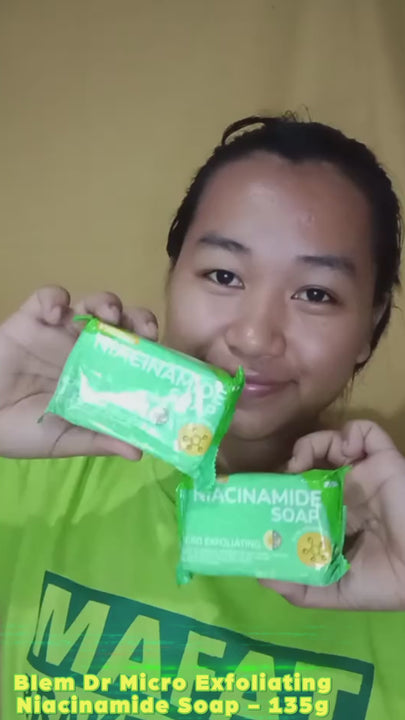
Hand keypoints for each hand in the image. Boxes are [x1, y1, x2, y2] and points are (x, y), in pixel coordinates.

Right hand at [0, 286, 157, 459]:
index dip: (150, 348)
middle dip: (136, 319)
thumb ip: (97, 440)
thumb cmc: (23, 430)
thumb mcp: (64, 440)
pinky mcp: (31, 319)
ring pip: (92, 303)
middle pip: (122, 322)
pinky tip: (55, 316)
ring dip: (105, 303)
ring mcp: (59, 332)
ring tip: (107, 316)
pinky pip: (48, 296)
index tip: (160, 354)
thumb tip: (138, 453)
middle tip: (139, 330)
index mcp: (99, 375)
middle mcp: (85, 349)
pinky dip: (55, 298)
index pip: (134, 353)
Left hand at [260, 420, 404, 609]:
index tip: (263, 497)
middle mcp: (347, 493)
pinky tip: (342, 452)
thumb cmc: (386, 582)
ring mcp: (364, 474)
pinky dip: (350, 432)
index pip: (303, 497)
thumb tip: (261, 575)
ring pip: (330, 443)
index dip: (283, 493)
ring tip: (299, 463)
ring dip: (308, 445)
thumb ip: (301, 588)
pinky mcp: (383, 459)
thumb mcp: (337, 592)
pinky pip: (365, 431)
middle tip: (277, 479)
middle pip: (310, 467)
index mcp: (336, 519)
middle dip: (289, 468)